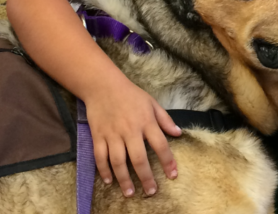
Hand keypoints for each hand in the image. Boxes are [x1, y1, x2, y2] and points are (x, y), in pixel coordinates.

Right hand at [86, 74, 181, 196]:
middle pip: (138, 158)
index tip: (172, 175)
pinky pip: (100, 156)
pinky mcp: (98, 136)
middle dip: (146, 177)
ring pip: (118, 161)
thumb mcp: (152, 103)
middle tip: (151, 191)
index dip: (168, 161)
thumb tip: (178, 133)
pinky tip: (108, 180)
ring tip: (130, 192)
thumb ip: (165, 119)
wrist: (103, 85)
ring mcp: (112, 134)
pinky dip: (103, 170)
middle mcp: (130, 130)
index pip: (160, 145)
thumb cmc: (130, 94)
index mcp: (146, 121)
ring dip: (124, 179)